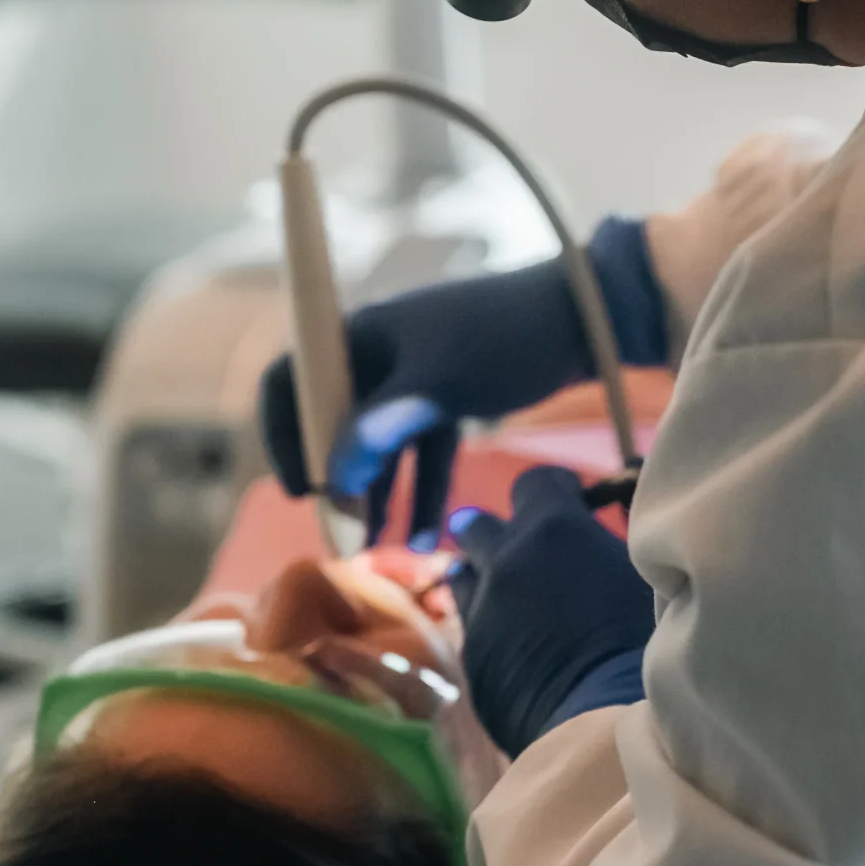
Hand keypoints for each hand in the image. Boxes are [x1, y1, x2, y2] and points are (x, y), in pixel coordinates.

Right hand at [258, 216, 666, 543]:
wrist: (581, 318)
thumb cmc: (500, 337)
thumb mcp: (434, 384)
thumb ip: (378, 430)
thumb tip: (332, 479)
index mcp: (357, 335)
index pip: (290, 382)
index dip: (283, 436)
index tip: (302, 490)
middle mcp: (375, 355)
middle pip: (334, 424)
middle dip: (337, 481)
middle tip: (345, 534)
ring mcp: (411, 379)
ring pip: (379, 446)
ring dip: (378, 494)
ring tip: (378, 546)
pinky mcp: (447, 399)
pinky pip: (421, 453)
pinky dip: (421, 489)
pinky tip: (423, 537)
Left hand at [447, 467, 653, 753]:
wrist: (610, 723)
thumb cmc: (648, 642)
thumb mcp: (644, 572)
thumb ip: (608, 543)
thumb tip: (601, 536)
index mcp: (552, 529)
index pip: (536, 482)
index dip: (555, 492)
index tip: (573, 504)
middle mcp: (506, 561)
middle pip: (479, 525)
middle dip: (502, 533)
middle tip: (529, 552)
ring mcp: (482, 613)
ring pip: (463, 575)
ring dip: (484, 578)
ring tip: (514, 597)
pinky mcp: (473, 662)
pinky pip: (471, 629)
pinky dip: (489, 627)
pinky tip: (519, 647)